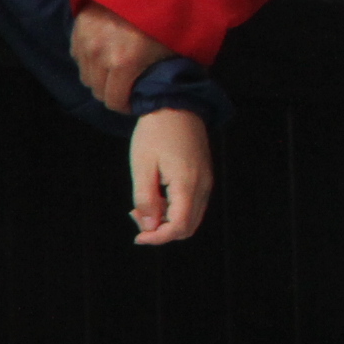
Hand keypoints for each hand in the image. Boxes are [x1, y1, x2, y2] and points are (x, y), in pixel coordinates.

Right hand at [72, 2, 172, 120]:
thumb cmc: (169, 14)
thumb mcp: (174, 48)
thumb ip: (165, 74)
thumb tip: (166, 93)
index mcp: (124, 62)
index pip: (114, 100)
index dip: (126, 105)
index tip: (135, 101)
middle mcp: (99, 54)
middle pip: (97, 89)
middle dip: (112, 91)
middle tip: (126, 86)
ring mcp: (85, 39)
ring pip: (86, 73)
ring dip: (99, 75)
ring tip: (114, 69)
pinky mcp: (78, 26)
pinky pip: (78, 55)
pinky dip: (89, 59)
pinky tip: (104, 53)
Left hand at [128, 108, 213, 245]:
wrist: (176, 105)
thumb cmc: (155, 133)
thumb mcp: (142, 166)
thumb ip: (146, 199)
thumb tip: (149, 227)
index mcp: (187, 184)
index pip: (179, 227)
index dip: (158, 238)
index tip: (138, 237)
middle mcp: (202, 186)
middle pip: (188, 227)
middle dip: (161, 231)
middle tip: (137, 216)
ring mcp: (206, 181)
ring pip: (190, 217)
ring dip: (167, 220)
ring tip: (142, 205)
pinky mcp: (203, 176)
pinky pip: (192, 204)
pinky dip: (174, 209)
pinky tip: (155, 196)